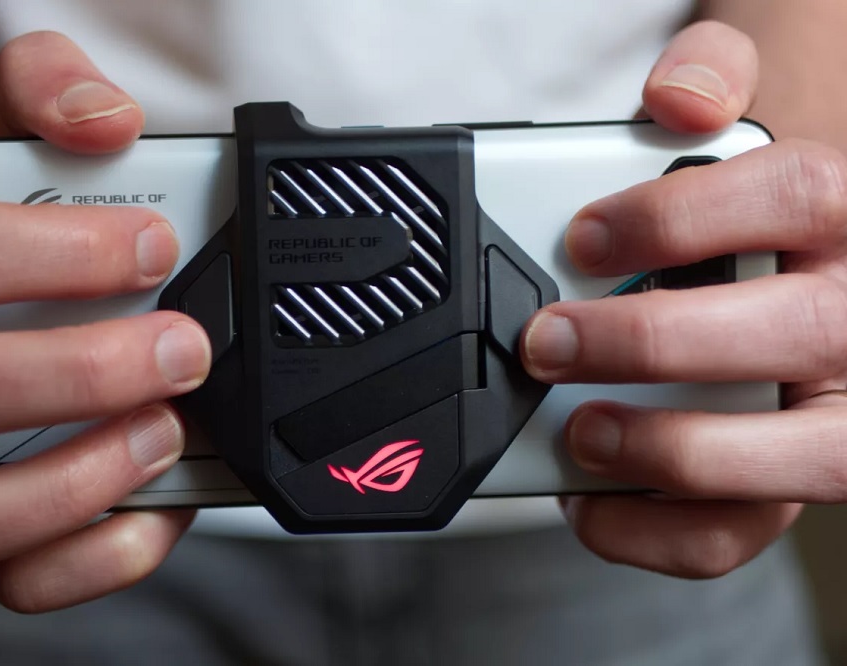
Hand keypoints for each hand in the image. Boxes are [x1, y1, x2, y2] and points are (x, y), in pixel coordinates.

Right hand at [0, 32, 210, 611]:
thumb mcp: (8, 140)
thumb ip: (48, 91)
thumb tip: (107, 118)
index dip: (50, 252)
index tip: (156, 245)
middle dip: (74, 374)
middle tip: (182, 347)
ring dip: (75, 479)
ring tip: (168, 428)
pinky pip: (7, 584)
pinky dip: (99, 555)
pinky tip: (157, 499)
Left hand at [522, 20, 846, 577]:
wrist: (802, 258)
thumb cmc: (754, 205)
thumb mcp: (743, 122)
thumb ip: (713, 78)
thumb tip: (678, 93)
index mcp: (846, 214)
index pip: (793, 197)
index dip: (679, 217)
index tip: (581, 238)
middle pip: (795, 335)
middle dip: (653, 344)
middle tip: (548, 342)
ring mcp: (842, 409)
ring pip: (799, 457)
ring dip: (673, 454)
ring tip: (579, 431)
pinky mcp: (798, 473)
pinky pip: (748, 529)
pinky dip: (660, 532)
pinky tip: (590, 498)